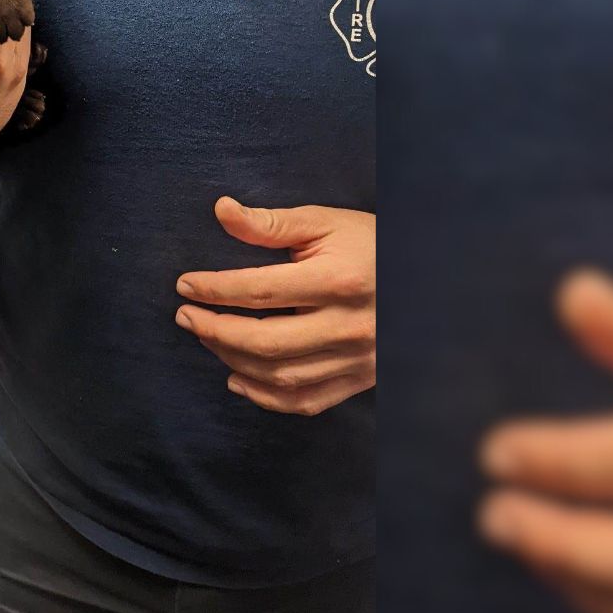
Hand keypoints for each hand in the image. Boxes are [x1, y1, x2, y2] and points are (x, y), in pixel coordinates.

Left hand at [174, 199, 375, 414]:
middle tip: (185, 316)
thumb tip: (221, 210)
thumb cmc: (370, 244)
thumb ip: (269, 223)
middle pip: (265, 341)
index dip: (214, 289)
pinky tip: (237, 378)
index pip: (259, 291)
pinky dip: (265, 397)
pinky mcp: (359, 380)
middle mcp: (348, 326)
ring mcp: (356, 359)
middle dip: (214, 330)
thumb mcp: (324, 223)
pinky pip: (304, 402)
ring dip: (232, 360)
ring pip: (280, 376)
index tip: (185, 285)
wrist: (427, 277)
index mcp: (338, 281)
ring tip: (207, 338)